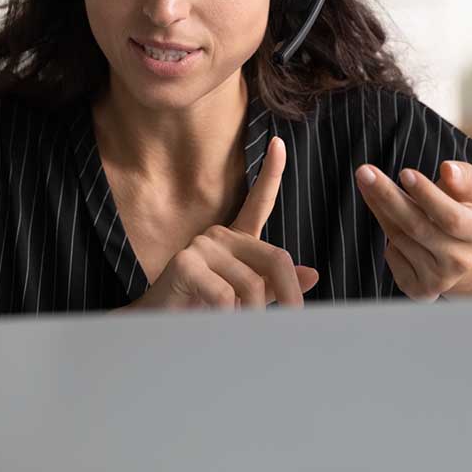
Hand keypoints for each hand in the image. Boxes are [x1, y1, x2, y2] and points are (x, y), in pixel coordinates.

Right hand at [129, 137, 319, 310]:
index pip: (258, 202)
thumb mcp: (246, 299)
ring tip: (233, 326)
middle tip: (289, 323)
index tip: (278, 143)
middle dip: (288, 294)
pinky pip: (226, 295)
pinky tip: (214, 321)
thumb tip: (312, 274)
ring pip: (251, 285)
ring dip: (250, 316)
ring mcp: (202, 245)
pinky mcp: (186, 262)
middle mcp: (219, 235)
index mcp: (235, 240)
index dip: (272, 173)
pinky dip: (228, 317)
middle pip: (274, 258)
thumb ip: (275, 285)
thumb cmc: (202, 310)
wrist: (159, 328)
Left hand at [355, 160, 471, 301]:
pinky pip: (392, 256)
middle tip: (364, 172)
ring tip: (369, 184)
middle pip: (417, 227)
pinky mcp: (419, 290)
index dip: (427, 195)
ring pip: (399, 238)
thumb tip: (448, 169)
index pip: (451, 217)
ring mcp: (440, 279)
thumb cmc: (460, 212)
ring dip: (380, 208)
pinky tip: (393, 225)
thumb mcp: (469, 192)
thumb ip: (463, 177)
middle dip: (388, 197)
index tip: (404, 173)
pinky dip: (388, 238)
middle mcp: (460, 260)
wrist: (458, 256)